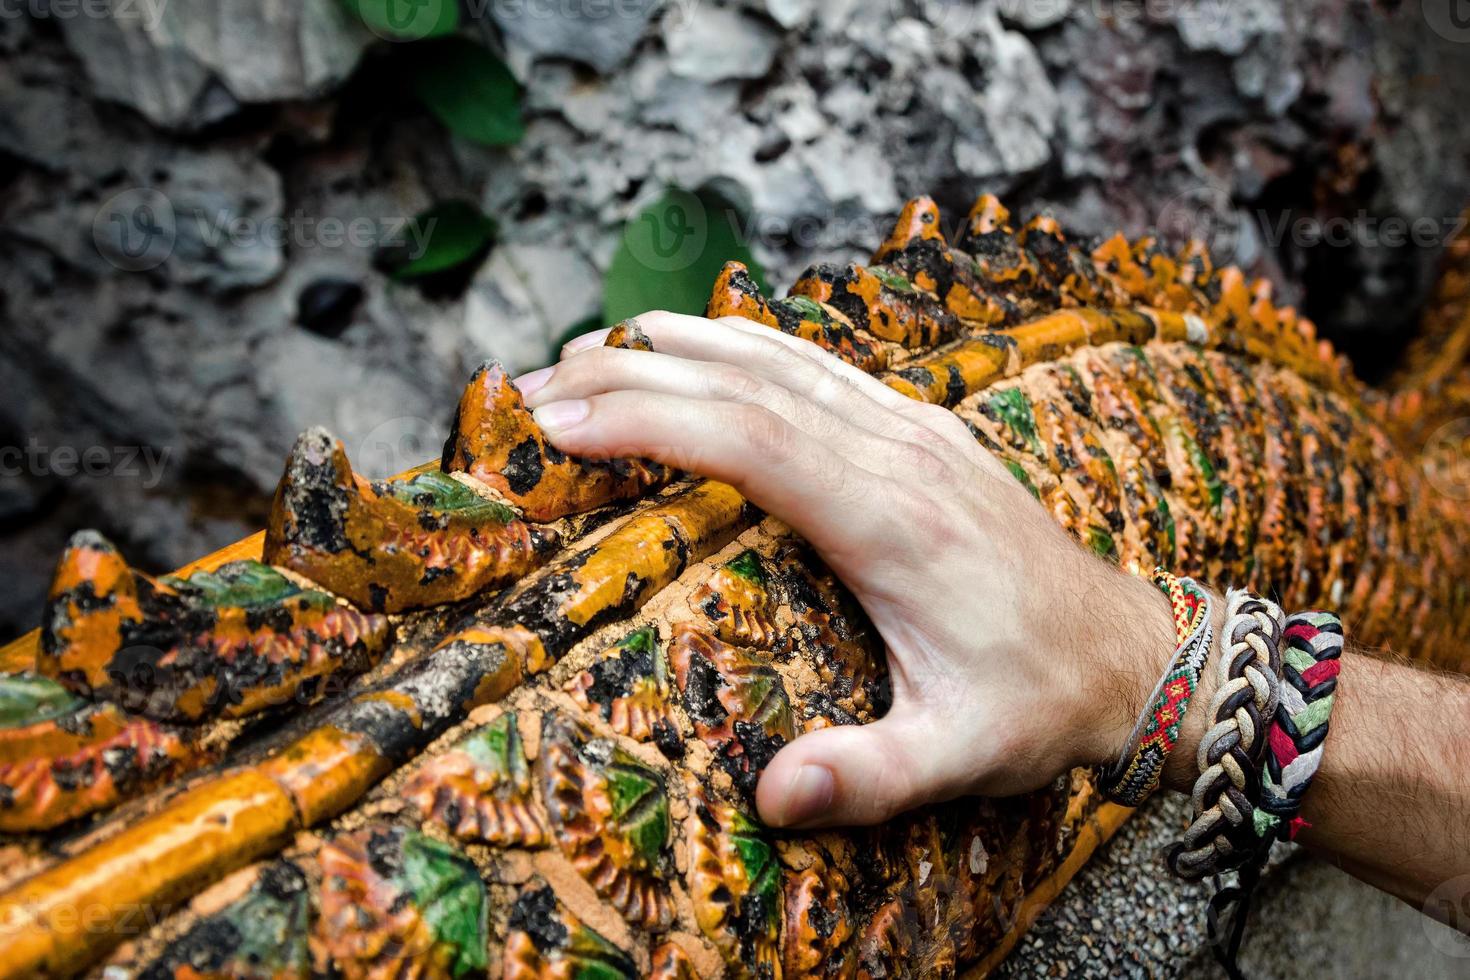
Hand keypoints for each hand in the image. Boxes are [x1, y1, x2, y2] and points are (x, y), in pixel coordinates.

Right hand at [515, 312, 1176, 827]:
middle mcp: (898, 451)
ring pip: (775, 355)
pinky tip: (692, 337)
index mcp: (893, 518)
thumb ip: (870, 776)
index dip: (644, 418)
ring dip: (670, 345)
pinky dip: (739, 342)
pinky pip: (816, 362)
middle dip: (624, 375)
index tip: (552, 424)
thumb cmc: (1039, 703)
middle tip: (526, 392)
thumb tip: (772, 796)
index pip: (747, 438)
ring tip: (578, 351)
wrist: (1133, 651)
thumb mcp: (961, 757)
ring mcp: (913, 428)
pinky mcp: (921, 428)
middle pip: (742, 381)